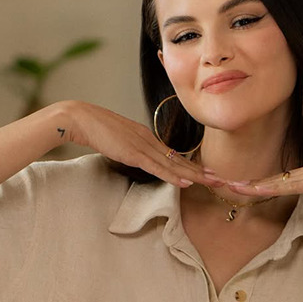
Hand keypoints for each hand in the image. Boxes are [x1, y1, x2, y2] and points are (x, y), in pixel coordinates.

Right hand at [63, 100, 221, 188]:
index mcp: (146, 136)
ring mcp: (142, 146)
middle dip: (200, 171)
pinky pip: (157, 167)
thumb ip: (131, 148)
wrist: (81, 119)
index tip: (206, 172)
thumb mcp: (119, 140)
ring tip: (211, 182)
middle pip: (179, 159)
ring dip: (193, 175)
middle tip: (221, 179)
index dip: (191, 165)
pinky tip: (185, 182)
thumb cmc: (96, 129)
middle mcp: (149, 140)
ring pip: (173, 164)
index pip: (173, 154)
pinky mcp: (133, 153)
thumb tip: (137, 157)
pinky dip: (172, 176)